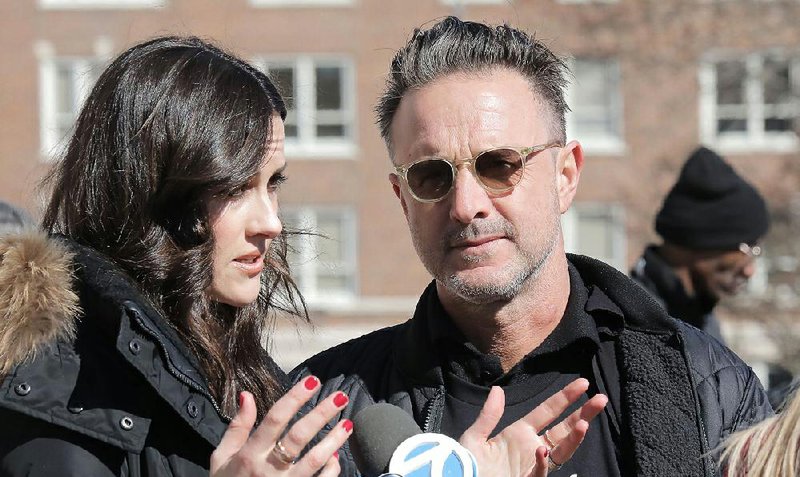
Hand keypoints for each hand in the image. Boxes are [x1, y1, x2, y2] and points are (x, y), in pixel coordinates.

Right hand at [210, 376, 351, 476]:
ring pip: (314, 460)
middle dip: (321, 414)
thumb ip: (237, 427)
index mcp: (249, 454)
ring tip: (348, 424)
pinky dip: (331, 469)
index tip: (312, 380)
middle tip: (340, 396)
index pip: (275, 419)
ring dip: (333, 441)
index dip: (294, 398)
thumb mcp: (222, 457)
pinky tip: (337, 456)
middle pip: (298, 436)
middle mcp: (268, 469)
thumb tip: (246, 395)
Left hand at [459, 378, 606, 476]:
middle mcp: (532, 447)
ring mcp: (533, 465)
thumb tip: (498, 389)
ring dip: (573, 439)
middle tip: (601, 399)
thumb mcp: (475, 436)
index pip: (549, 411)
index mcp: (520, 432)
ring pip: (561, 451)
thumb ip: (489, 415)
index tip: (583, 383)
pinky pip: (540, 472)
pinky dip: (542, 462)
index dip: (565, 397)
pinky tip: (541, 451)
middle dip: (583, 414)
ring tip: (584, 424)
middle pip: (564, 428)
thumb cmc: (467, 463)